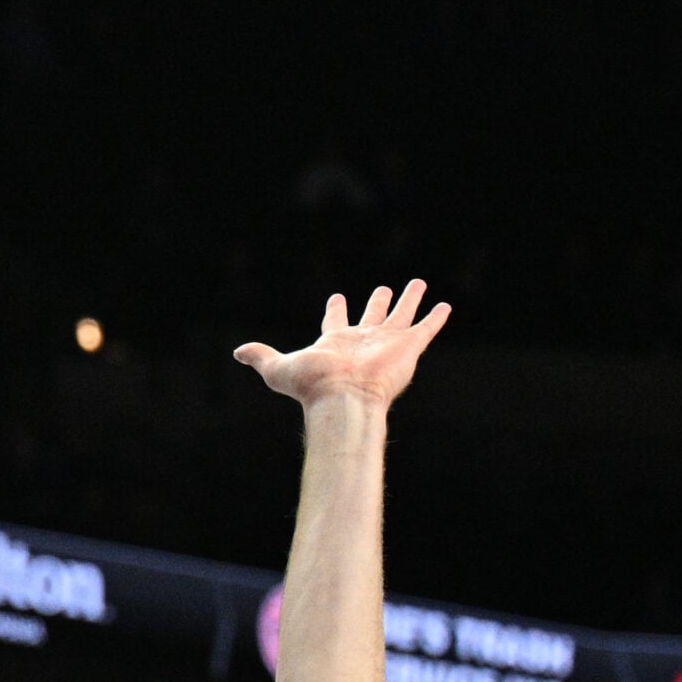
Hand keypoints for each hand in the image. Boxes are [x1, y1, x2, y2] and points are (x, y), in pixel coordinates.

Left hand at [234, 281, 449, 409]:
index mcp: (336, 343)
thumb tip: (238, 352)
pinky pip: (425, 328)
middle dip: (377, 303)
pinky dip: (435, 318)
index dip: (336, 309)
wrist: (342, 397)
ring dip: (409, 300)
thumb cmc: (311, 385)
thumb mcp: (278, 367)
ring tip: (417, 283)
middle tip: (382, 289)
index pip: (335, 321)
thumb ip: (261, 356)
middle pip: (372, 316)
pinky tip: (443, 306)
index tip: (337, 298)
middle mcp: (363, 341)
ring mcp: (387, 344)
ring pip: (401, 315)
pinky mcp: (408, 347)